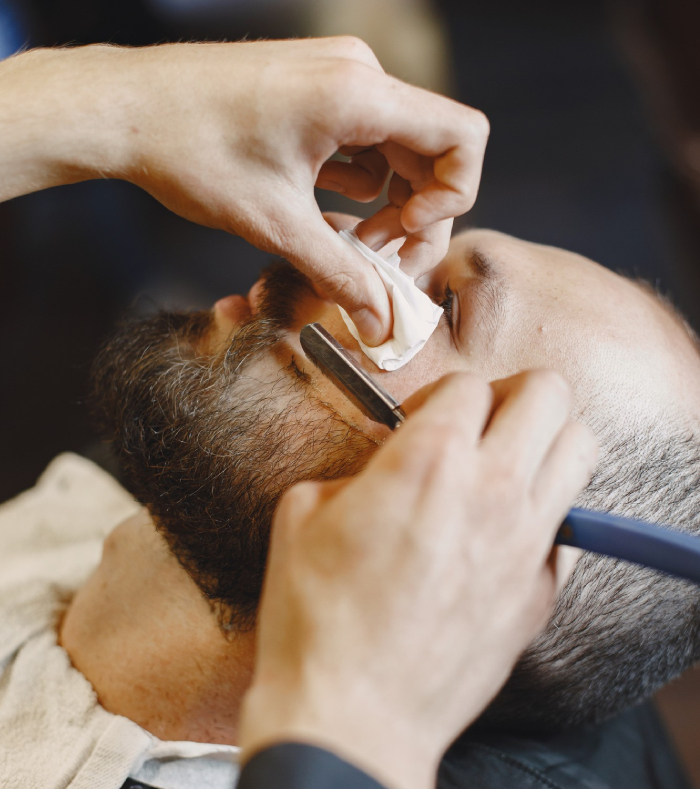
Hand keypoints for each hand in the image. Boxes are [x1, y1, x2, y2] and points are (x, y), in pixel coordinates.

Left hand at [0, 40, 488, 344]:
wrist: (125, 108)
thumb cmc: (190, 149)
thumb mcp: (276, 225)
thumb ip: (340, 276)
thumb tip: (380, 324)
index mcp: (358, 95)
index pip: (462, 136)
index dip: (455, 195)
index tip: (409, 234)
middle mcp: (357, 76)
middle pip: (431, 150)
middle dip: (415, 215)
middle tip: (382, 265)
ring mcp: (336, 79)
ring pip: (397, 150)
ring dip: (385, 204)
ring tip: (349, 247)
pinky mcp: (315, 91)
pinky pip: (362, 141)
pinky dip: (357, 183)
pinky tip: (327, 216)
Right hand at [239, 370, 596, 788]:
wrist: (353, 713)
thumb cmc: (317, 617)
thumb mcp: (302, 514)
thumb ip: (354, 472)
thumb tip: (380, 468)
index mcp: (427, 460)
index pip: (470, 383)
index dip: (441, 395)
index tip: (421, 420)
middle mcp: (491, 489)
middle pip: (548, 394)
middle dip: (515, 394)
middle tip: (483, 420)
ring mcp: (526, 541)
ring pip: (580, 448)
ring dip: (547, 441)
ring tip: (508, 463)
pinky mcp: (540, 591)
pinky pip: (567, 525)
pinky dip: (542, 511)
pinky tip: (501, 534)